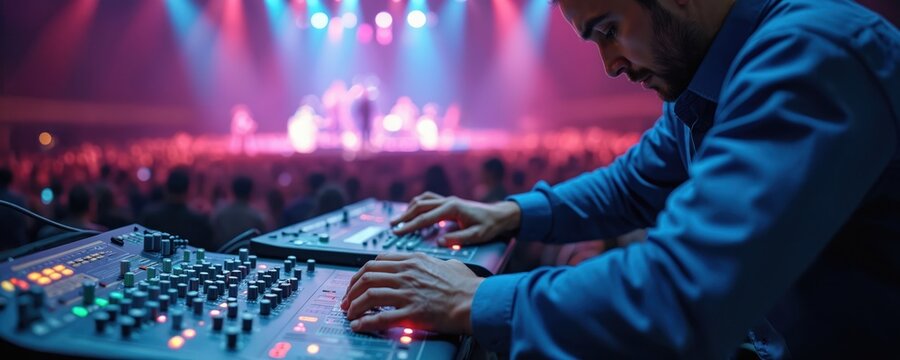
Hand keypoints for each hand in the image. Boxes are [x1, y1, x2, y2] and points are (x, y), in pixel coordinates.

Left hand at [340, 253, 483, 333]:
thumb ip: (439, 263)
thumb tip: (442, 264)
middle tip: (347, 300)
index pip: (377, 261)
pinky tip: (359, 326)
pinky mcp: (411, 312)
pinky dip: (365, 322)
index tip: (357, 283)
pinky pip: (380, 317)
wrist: (477, 301)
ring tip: (350, 314)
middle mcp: (407, 274)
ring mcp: (408, 292)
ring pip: (368, 295)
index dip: (361, 273)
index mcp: (413, 261)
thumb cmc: (468, 286)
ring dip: (354, 306)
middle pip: (367, 276)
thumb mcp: (451, 264)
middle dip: (351, 289)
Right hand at [391, 192, 520, 246]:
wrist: (500, 215)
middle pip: (420, 206)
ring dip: (409, 209)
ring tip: (399, 220)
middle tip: (393, 227)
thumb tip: (440, 242)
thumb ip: (459, 239)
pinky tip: (413, 214)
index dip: (411, 226)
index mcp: (452, 208)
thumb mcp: (477, 235)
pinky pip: (428, 200)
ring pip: (422, 200)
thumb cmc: (490, 226)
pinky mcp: (448, 202)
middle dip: (405, 216)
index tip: (398, 233)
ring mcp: (447, 200)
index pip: (426, 218)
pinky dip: (418, 206)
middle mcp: (448, 201)